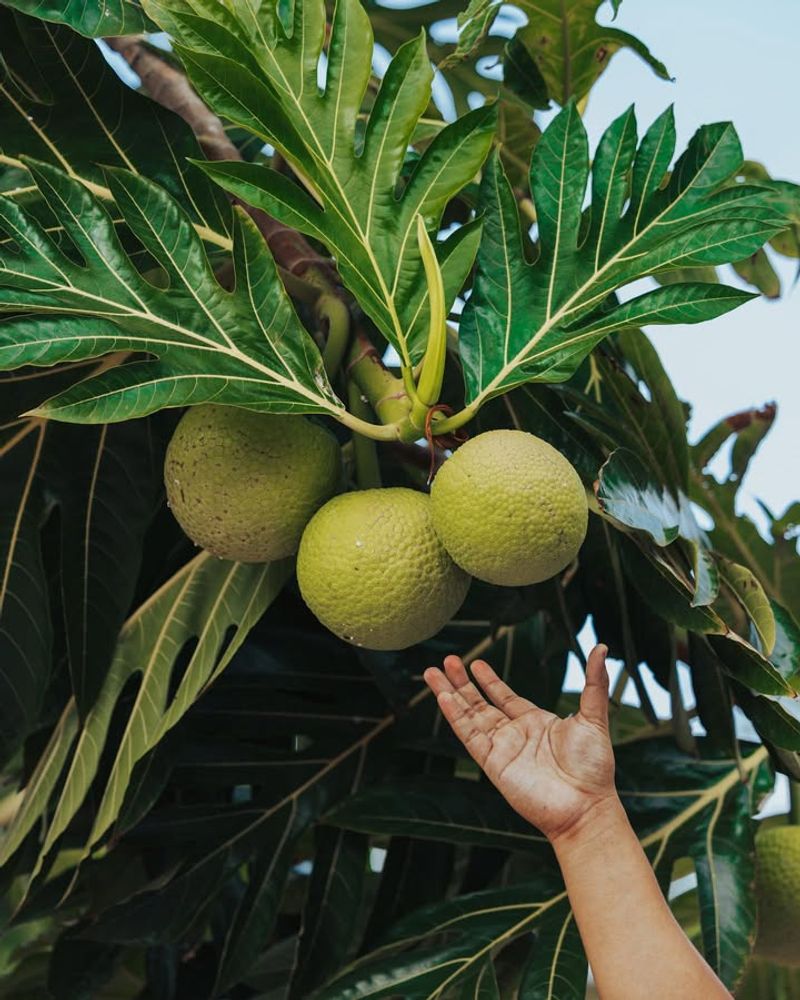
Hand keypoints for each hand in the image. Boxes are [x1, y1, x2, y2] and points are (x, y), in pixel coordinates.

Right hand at [423, 644, 616, 842]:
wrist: (585, 806)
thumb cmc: (593, 767)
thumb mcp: (594, 717)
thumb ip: (593, 682)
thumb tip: (600, 648)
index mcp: (536, 723)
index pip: (505, 698)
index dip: (489, 681)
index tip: (475, 664)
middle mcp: (515, 734)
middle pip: (480, 703)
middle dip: (462, 682)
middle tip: (446, 661)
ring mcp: (502, 748)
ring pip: (468, 716)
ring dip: (450, 694)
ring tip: (432, 673)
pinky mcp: (493, 762)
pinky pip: (469, 735)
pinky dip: (455, 716)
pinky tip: (444, 698)